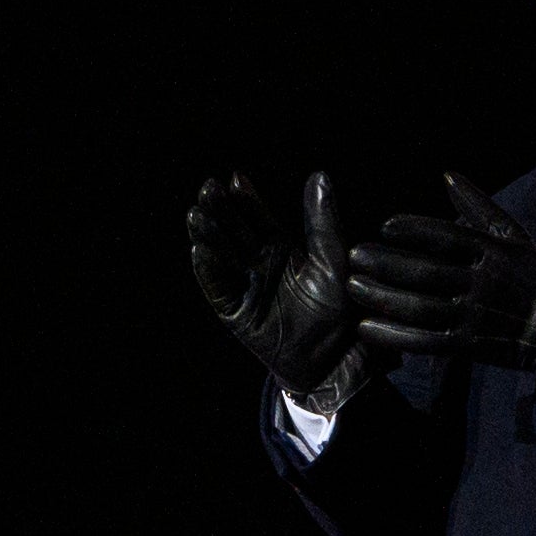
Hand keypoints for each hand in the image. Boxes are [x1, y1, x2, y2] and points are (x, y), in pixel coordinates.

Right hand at [190, 171, 368, 409]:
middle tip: (208, 188)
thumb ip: (322, 223)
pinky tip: (199, 250)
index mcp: (280, 248)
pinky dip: (208, 270)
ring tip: (196, 215)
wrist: (334, 359)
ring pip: (221, 255)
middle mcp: (258, 264)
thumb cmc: (338, 313)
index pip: (257, 217)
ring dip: (207, 235)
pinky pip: (218, 288)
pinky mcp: (234, 312)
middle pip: (233, 232)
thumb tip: (319, 176)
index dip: (245, 199)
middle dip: (220, 210)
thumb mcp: (333, 262)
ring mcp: (244, 287)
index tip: (234, 178)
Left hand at [344, 173, 535, 366]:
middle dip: (387, 263)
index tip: (385, 226)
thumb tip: (447, 175)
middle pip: (426, 272)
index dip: (415, 230)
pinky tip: (367, 328)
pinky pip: (426, 341)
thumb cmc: (532, 274)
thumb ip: (478, 206)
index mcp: (492, 252)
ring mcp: (473, 316)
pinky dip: (395, 336)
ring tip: (353, 287)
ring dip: (384, 297)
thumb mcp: (513, 234)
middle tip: (355, 255)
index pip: (448, 237)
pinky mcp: (468, 345)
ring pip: (421, 307)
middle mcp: (481, 283)